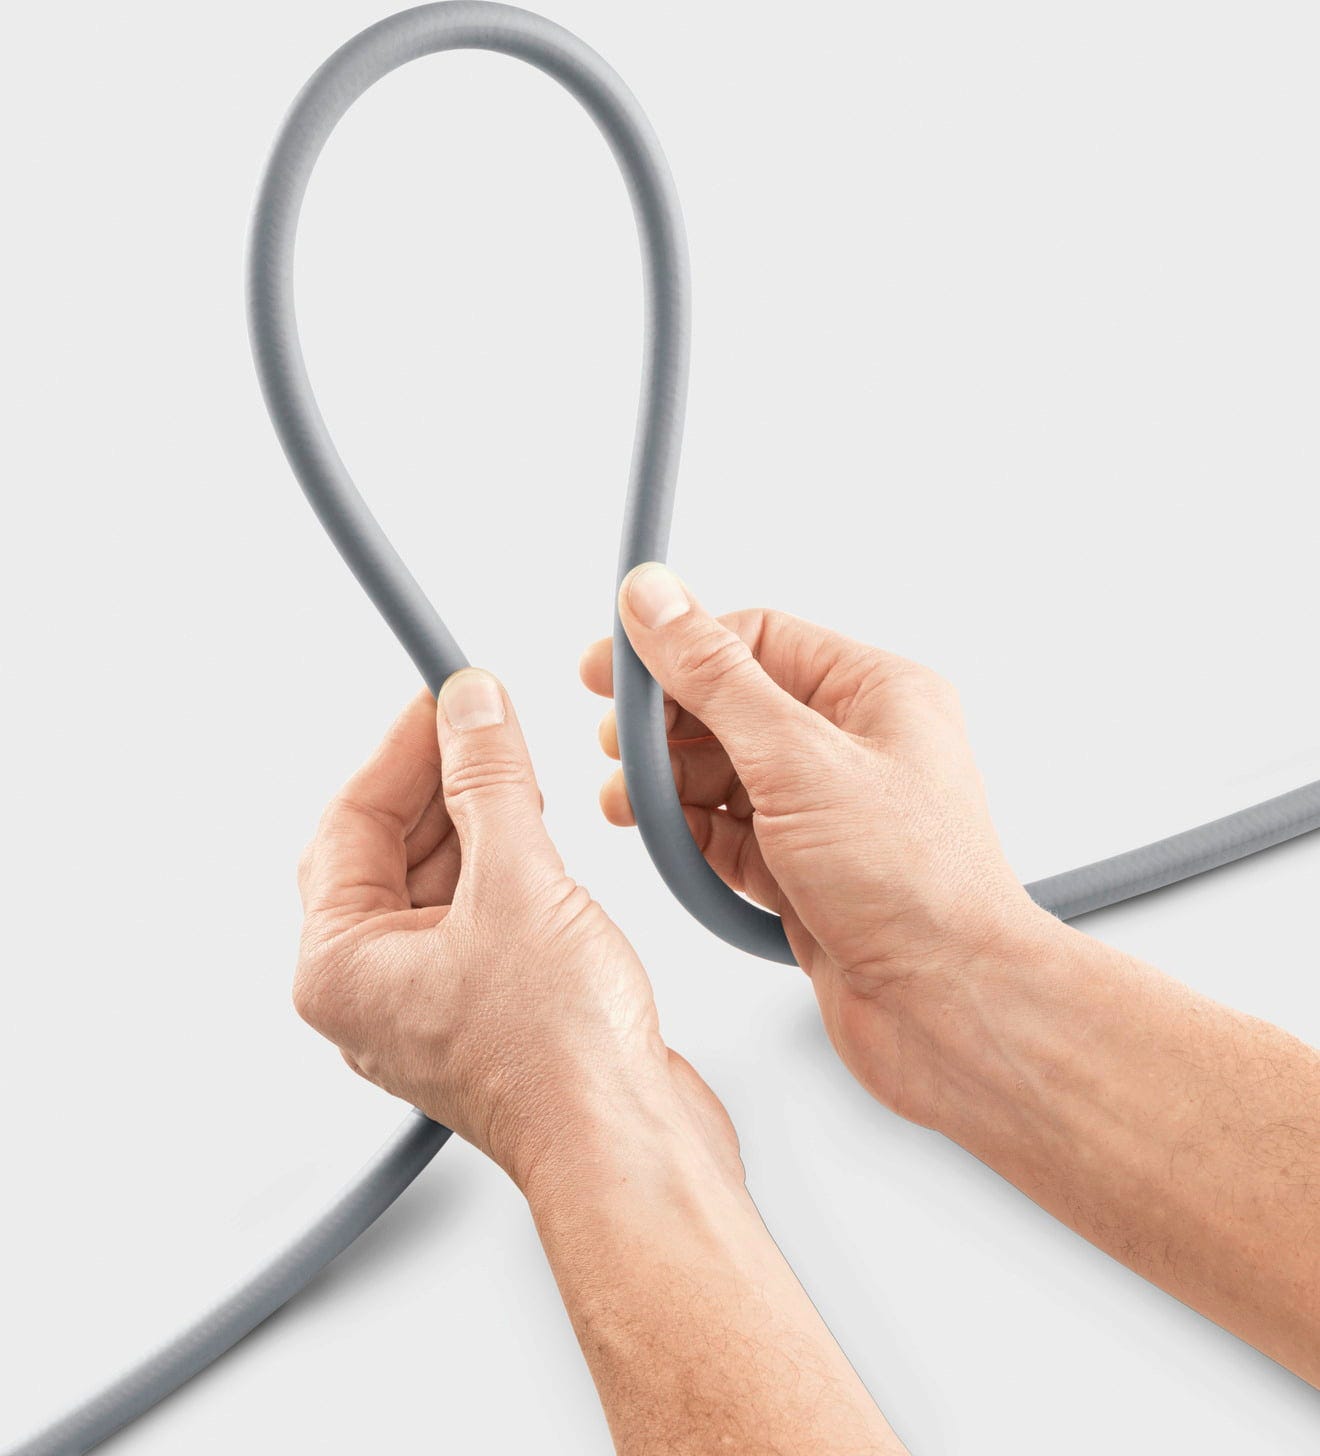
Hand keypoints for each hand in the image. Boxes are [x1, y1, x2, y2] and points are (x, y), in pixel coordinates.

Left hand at [293, 669, 736, 1190]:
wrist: (630, 1146)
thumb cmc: (560, 1057)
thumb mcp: (518, 882)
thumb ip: (489, 781)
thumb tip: (470, 707)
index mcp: (341, 967)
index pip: (350, 821)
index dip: (400, 747)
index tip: (443, 695)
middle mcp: (373, 991)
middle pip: (385, 850)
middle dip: (436, 779)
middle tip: (481, 719)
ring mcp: (430, 1005)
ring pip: (433, 882)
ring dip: (472, 820)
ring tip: (514, 767)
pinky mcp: (487, 1011)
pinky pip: (475, 915)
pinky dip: (500, 866)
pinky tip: (535, 834)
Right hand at [581, 565, 1053, 1121]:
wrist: (950, 1010)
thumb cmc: (915, 884)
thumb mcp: (797, 758)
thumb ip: (715, 678)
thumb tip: (656, 601)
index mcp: (875, 695)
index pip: (756, 641)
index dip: (678, 648)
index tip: (609, 666)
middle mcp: (855, 748)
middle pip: (733, 708)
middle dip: (667, 725)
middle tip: (615, 742)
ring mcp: (830, 814)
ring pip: (726, 775)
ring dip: (670, 785)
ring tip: (628, 801)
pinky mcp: (807, 873)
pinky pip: (732, 836)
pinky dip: (692, 836)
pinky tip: (664, 840)